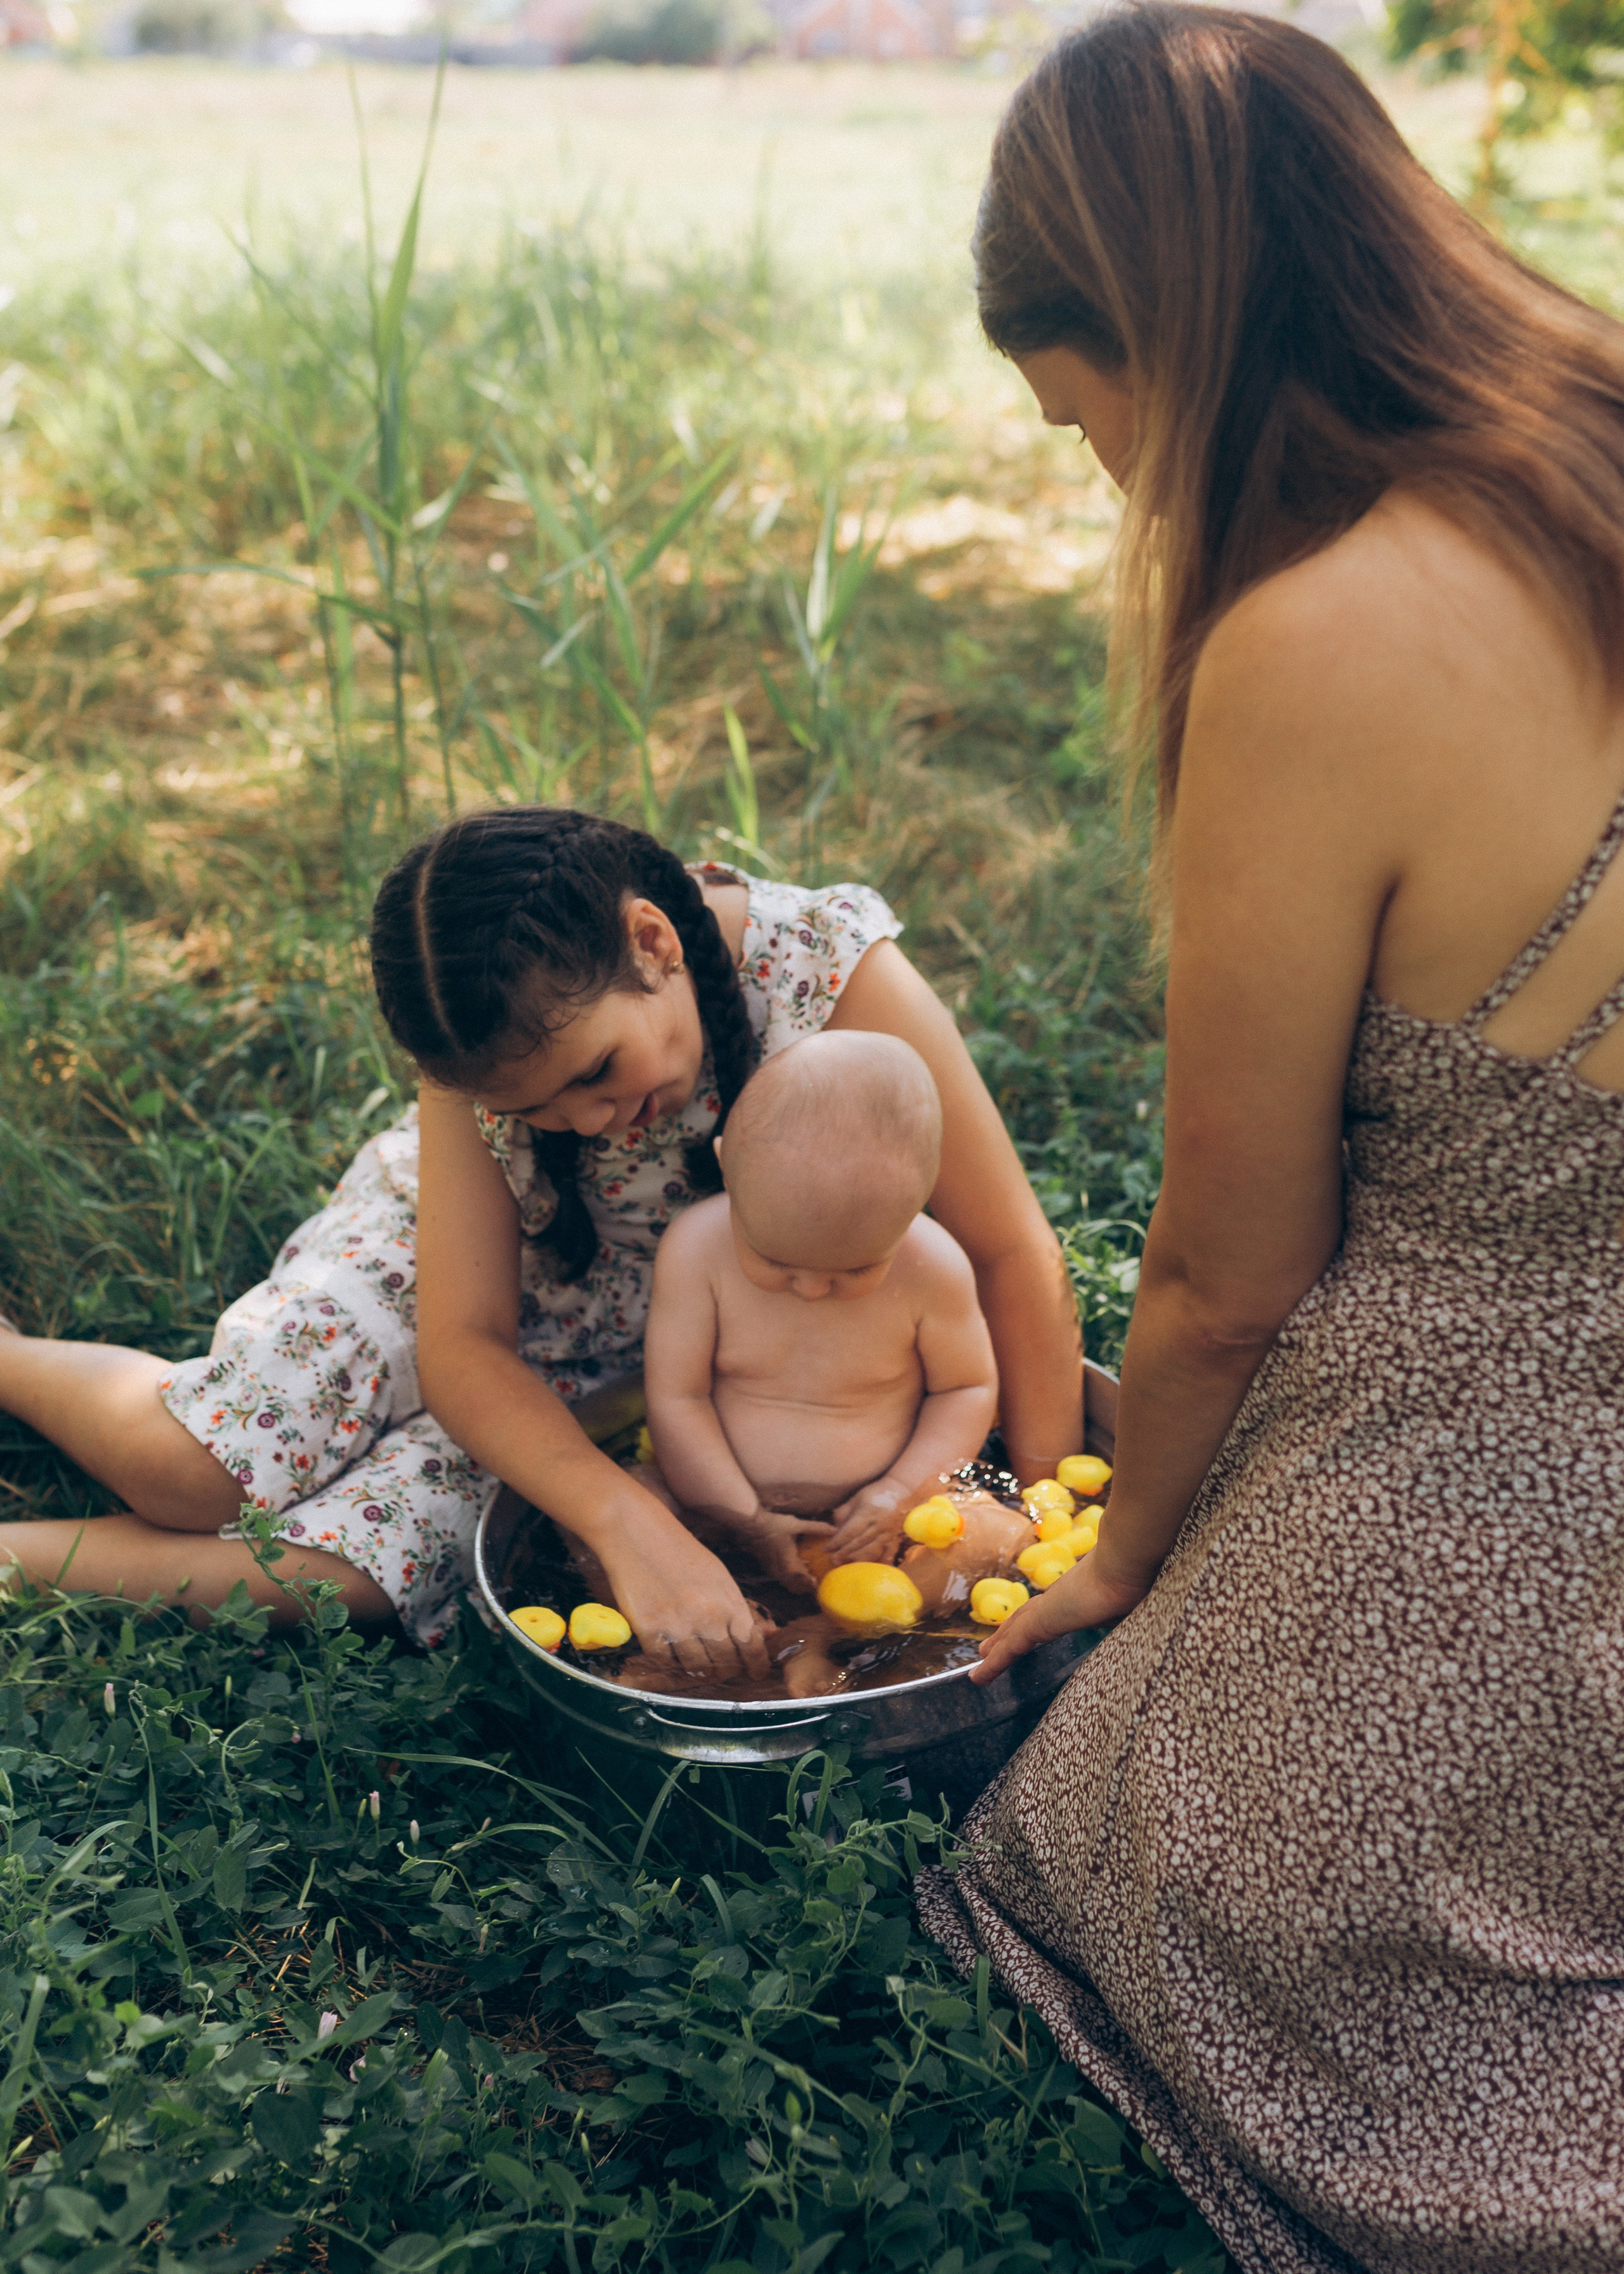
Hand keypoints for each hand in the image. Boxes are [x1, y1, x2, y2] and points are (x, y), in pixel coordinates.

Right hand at [596, 1511, 774, 1681]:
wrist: (636, 1532)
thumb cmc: (679, 1550)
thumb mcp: (717, 1574)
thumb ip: (738, 1608)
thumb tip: (767, 1636)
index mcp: (730, 1601)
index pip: (751, 1645)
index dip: (756, 1664)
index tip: (756, 1674)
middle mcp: (708, 1617)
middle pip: (725, 1662)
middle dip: (728, 1670)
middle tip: (725, 1671)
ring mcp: (678, 1626)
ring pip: (696, 1668)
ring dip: (700, 1671)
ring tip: (699, 1667)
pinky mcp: (649, 1631)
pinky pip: (665, 1662)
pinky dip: (671, 1662)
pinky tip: (672, 1655)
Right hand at [729, 1507, 826, 1591]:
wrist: (752, 1524)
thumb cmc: (774, 1524)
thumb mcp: (796, 1525)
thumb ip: (816, 1528)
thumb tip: (834, 1529)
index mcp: (789, 1564)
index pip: (804, 1581)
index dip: (814, 1585)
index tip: (821, 1583)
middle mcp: (780, 1571)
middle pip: (795, 1587)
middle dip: (806, 1586)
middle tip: (816, 1580)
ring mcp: (772, 1570)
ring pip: (787, 1583)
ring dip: (797, 1582)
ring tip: (807, 1575)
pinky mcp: (766, 1566)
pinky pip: (780, 1577)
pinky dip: (789, 1576)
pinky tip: (795, 1566)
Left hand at [827, 1476, 911, 1564]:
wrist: (902, 1490)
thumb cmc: (876, 1493)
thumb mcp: (857, 1497)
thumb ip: (844, 1513)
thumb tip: (833, 1530)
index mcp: (868, 1512)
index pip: (849, 1531)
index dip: (836, 1542)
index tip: (826, 1548)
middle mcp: (879, 1524)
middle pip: (859, 1543)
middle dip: (844, 1553)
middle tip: (832, 1560)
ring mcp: (889, 1533)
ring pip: (872, 1550)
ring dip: (858, 1559)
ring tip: (845, 1565)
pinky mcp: (896, 1538)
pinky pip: (888, 1553)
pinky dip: (880, 1561)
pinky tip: (872, 1569)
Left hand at [969, 1540, 1151, 1684]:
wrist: (1129, 1558)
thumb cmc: (1141, 1578)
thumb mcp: (1134, 1606)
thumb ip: (1127, 1617)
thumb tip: (1135, 1625)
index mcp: (1080, 1595)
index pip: (1051, 1612)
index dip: (1037, 1621)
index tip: (1029, 1629)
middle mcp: (1059, 1598)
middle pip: (1026, 1618)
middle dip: (1009, 1632)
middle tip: (991, 1647)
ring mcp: (1048, 1607)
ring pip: (1015, 1632)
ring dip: (998, 1646)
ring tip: (982, 1660)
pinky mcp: (1041, 1620)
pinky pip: (1012, 1646)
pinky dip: (995, 1662)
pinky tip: (980, 1675)